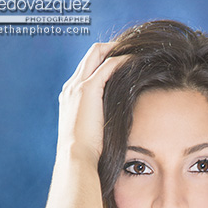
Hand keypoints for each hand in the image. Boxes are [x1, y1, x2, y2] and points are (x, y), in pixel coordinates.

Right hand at [56, 42, 128, 166]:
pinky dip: (123, 60)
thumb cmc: (86, 155)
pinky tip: (137, 61)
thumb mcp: (92, 136)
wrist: (76, 158)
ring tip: (137, 52)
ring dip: (118, 50)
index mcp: (70, 98)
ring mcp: (77, 86)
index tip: (124, 64)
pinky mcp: (87, 89)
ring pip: (98, 53)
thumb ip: (100, 125)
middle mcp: (71, 87)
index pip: (87, 70)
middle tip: (133, 51)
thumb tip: (116, 130)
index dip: (104, 62)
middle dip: (111, 49)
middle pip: (91, 55)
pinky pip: (108, 65)